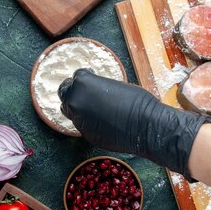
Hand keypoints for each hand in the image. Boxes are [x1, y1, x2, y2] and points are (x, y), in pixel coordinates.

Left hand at [58, 69, 210, 178]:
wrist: (145, 126)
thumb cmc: (137, 101)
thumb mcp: (114, 85)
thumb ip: (97, 88)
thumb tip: (93, 92)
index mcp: (82, 83)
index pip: (76, 76)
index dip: (85, 77)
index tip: (90, 78)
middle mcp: (75, 100)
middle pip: (65, 92)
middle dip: (74, 91)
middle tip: (84, 91)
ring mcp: (78, 119)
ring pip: (69, 110)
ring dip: (77, 106)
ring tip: (91, 106)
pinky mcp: (84, 133)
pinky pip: (81, 123)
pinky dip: (87, 120)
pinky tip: (100, 119)